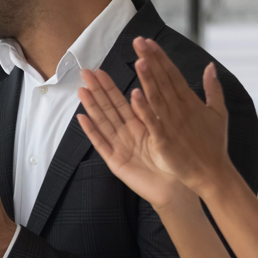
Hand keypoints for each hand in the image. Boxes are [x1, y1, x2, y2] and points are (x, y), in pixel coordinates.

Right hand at [77, 67, 197, 209]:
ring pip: (102, 122)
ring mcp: (118, 147)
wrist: (175, 187)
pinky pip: (102, 144)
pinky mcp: (116, 162)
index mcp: (138, 126)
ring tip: (81, 89)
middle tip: (85, 73)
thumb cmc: (174, 161)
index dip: (109, 86)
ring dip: (91, 106)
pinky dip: (91, 132)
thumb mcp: (167, 131)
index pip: (121, 102)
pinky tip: (82, 118)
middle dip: (96, 90)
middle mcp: (125, 134)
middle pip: (108, 108)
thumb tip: (150, 89)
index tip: (100, 70)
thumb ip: (157, 111)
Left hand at [131, 38, 238, 194]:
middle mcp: (180, 109)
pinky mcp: (165, 140)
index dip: (160, 57)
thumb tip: (210, 66)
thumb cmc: (213, 145)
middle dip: (151, 60)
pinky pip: (152, 122)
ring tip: (139, 59)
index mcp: (190, 101)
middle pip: (163, 81)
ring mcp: (172, 124)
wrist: (212, 173)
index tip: (148, 42)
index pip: (172, 74)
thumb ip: (213, 88)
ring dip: (148, 78)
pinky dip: (144, 109)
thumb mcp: (218, 113)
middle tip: (138, 41)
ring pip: (157, 97)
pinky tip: (135, 95)